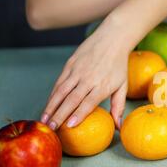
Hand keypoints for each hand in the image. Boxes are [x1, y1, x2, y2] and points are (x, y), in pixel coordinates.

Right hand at [41, 16, 130, 130]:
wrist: (112, 39)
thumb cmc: (119, 65)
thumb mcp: (122, 86)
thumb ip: (118, 106)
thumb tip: (119, 127)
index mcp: (102, 85)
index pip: (88, 102)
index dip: (78, 114)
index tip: (69, 125)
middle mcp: (88, 78)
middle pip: (71, 99)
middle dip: (59, 114)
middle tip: (51, 128)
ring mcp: (77, 71)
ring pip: (61, 91)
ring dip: (51, 106)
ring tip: (44, 119)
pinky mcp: (70, 64)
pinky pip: (59, 82)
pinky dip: (52, 94)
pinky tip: (49, 104)